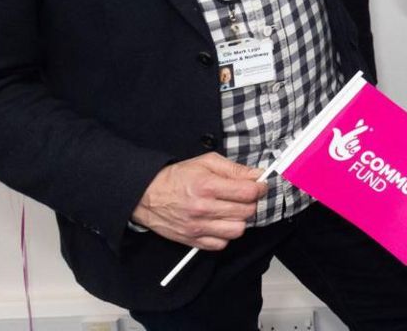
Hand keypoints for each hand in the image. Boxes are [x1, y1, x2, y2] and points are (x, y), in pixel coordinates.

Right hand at [131, 153, 265, 250]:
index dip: (260, 188)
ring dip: (239, 220)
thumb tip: (257, 175)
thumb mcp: (206, 162)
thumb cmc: (176, 178)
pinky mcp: (192, 240)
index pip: (248, 192)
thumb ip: (234, 169)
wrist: (146, 196)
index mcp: (208, 186)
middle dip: (251, 202)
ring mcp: (198, 227)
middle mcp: (203, 208)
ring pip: (237, 230)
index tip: (260, 186)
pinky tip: (220, 223)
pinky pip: (221, 244)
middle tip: (245, 197)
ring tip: (232, 211)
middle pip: (246, 211)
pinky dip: (225, 235)